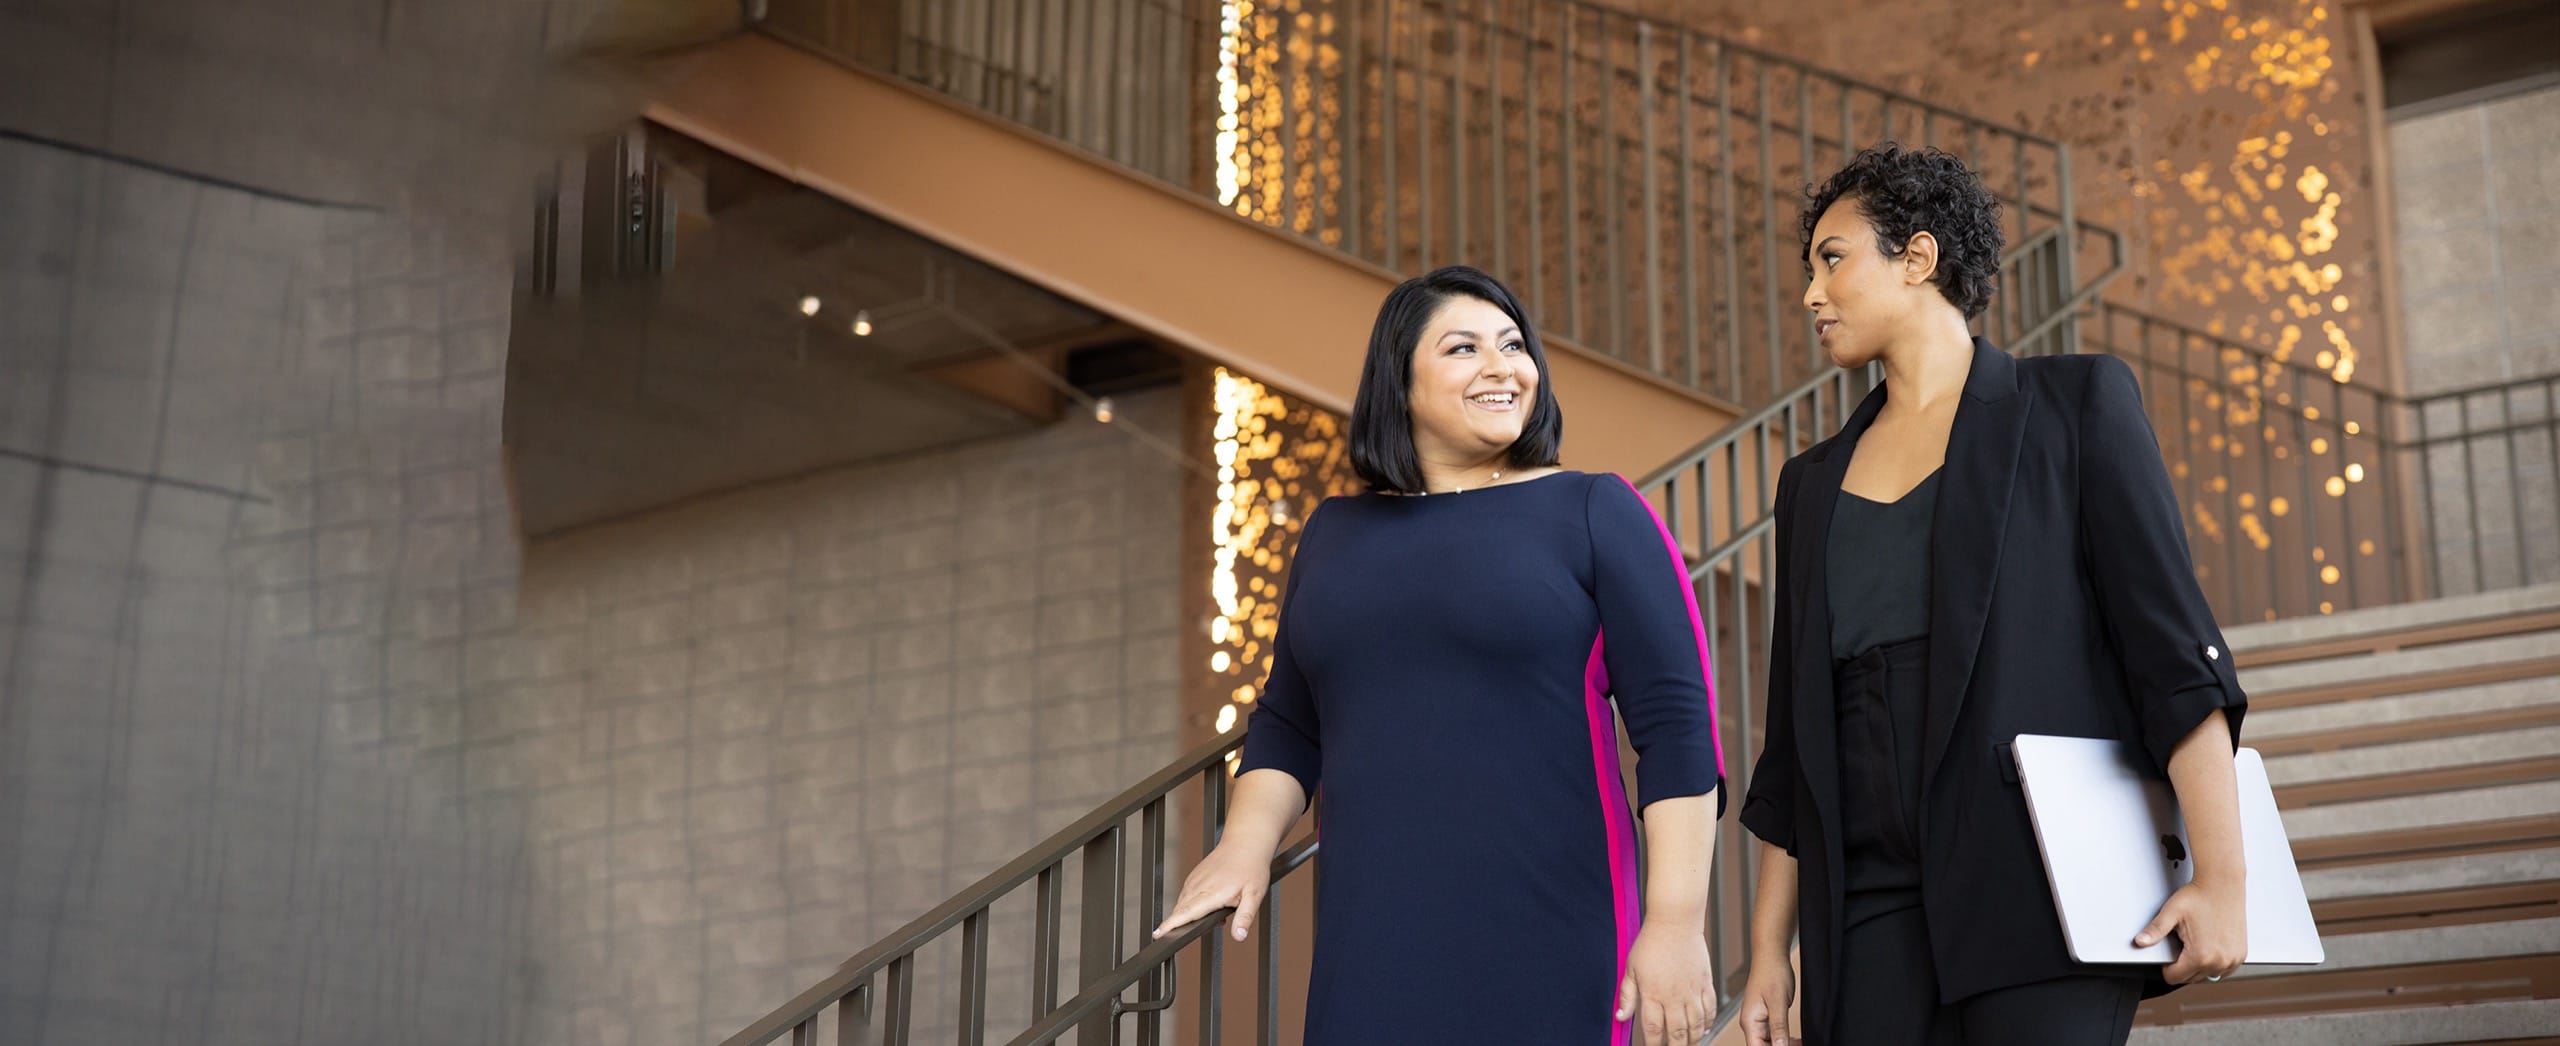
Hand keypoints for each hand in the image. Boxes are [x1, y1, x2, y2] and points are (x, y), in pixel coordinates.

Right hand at [1150, 844, 1270, 941]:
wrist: (1245, 843)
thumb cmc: (1251, 867)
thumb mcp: (1254, 896)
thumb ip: (1245, 918)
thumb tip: (1239, 936)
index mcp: (1211, 894)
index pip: (1186, 913)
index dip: (1171, 925)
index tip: (1159, 934)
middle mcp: (1198, 886)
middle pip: (1180, 911)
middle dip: (1179, 925)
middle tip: (1204, 928)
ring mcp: (1194, 880)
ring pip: (1182, 904)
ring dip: (1188, 915)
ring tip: (1217, 912)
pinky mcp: (1194, 876)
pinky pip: (1185, 895)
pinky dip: (1190, 905)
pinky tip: (1209, 905)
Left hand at [1615, 921, 1717, 1044]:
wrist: (1675, 921)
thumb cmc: (1650, 942)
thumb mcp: (1630, 968)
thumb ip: (1626, 995)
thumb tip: (1620, 1017)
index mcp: (1652, 994)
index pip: (1654, 1030)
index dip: (1653, 1045)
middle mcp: (1674, 996)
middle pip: (1678, 1033)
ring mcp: (1692, 991)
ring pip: (1697, 1026)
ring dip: (1693, 1039)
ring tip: (1688, 1044)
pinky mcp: (1706, 983)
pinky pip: (1710, 1010)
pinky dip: (1708, 1023)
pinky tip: (1704, 1029)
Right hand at [1738, 961, 1795, 1045]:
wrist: (1772, 956)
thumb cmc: (1772, 973)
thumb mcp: (1778, 1002)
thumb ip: (1779, 1027)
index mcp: (1750, 1022)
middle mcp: (1751, 1023)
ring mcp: (1759, 1020)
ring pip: (1770, 1043)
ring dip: (1785, 1045)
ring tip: (1801, 1043)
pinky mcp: (1767, 1016)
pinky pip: (1775, 1034)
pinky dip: (1786, 1039)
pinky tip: (1797, 1040)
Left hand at [2138, 879, 2247, 983]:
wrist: (2222, 884)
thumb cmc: (2199, 896)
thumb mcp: (2171, 913)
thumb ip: (2155, 931)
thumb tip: (2139, 942)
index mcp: (2200, 956)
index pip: (2175, 978)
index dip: (2166, 967)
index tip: (2168, 953)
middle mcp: (2219, 962)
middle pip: (2191, 978)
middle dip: (2183, 966)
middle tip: (2182, 943)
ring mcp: (2233, 960)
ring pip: (2208, 976)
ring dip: (2199, 966)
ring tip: (2196, 943)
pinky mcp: (2241, 955)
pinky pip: (2224, 970)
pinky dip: (2215, 963)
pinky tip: (2209, 947)